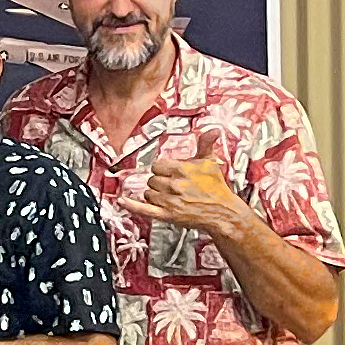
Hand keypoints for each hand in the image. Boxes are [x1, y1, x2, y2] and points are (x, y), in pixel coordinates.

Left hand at [122, 131, 248, 235]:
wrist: (222, 211)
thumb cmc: (215, 186)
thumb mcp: (210, 162)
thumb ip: (206, 144)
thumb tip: (214, 129)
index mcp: (181, 170)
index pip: (157, 165)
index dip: (163, 169)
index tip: (171, 173)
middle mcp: (173, 185)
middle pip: (151, 179)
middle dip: (160, 182)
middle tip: (174, 186)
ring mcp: (169, 201)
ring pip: (148, 193)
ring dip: (155, 194)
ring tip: (171, 196)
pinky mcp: (167, 215)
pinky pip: (143, 209)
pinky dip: (131, 206)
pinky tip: (121, 201)